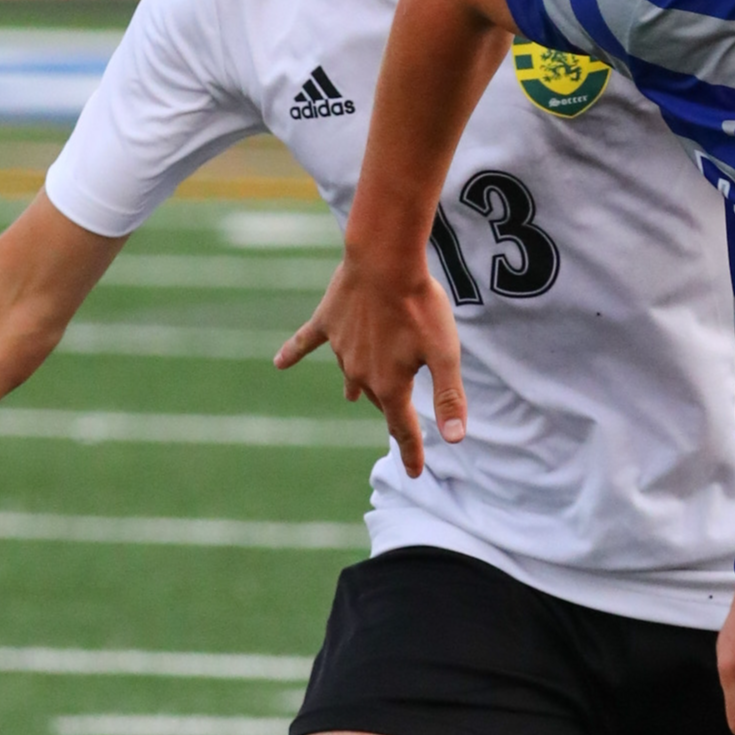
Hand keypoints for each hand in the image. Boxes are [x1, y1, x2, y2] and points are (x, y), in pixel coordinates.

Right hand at [276, 248, 466, 476]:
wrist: (384, 261)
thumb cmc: (419, 306)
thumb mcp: (445, 353)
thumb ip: (449, 397)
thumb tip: (456, 438)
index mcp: (390, 384)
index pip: (402, 429)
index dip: (411, 451)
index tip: (415, 473)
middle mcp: (360, 373)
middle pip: (379, 400)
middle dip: (390, 412)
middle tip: (398, 422)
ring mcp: (340, 348)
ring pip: (351, 375)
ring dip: (358, 386)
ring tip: (353, 398)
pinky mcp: (327, 322)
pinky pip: (305, 342)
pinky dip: (293, 353)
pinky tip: (279, 364)